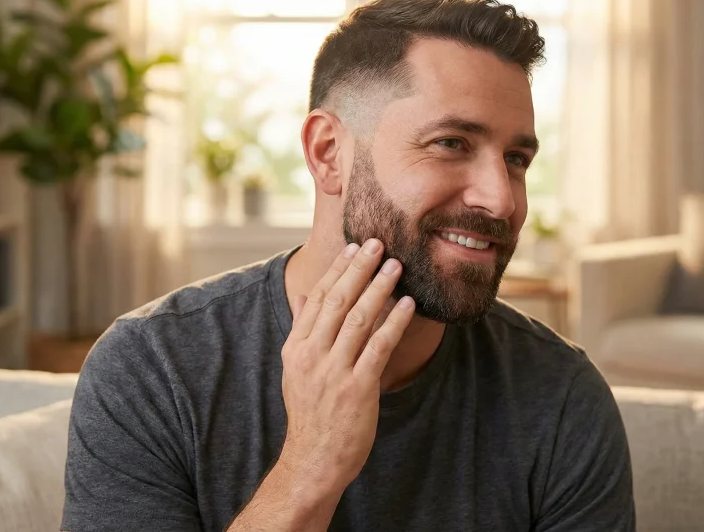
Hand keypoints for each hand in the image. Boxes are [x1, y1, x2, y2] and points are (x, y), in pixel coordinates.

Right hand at [278, 238, 414, 494]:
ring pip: (359, 319)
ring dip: (379, 288)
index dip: (337, 270)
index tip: (354, 248)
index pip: (318, 298)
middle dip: (359, 269)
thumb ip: (302, 330)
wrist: (313, 460)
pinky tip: (408, 304)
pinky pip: (379, 347)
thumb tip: (304, 294)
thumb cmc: (311, 413)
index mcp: (296, 348)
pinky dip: (394, 322)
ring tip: (396, 267)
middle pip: (338, 302)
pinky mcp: (357, 389)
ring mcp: (334, 372)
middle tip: (379, 244)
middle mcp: (312, 356)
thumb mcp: (295, 369)